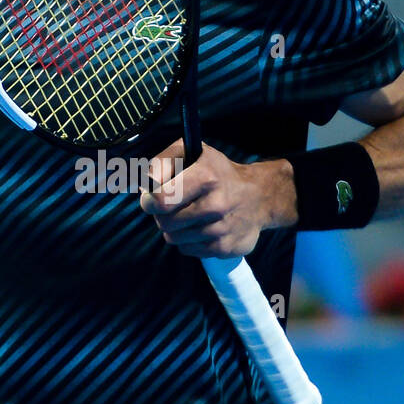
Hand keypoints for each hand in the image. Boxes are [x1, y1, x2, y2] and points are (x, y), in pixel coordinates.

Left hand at [139, 139, 296, 257]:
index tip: (151, 199)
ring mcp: (221, 229)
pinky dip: (188, 240)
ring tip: (190, 215)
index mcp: (206, 177)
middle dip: (161, 215)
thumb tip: (144, 185)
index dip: (149, 200)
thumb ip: (162, 162)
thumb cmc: (218, 173)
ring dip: (175, 228)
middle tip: (171, 206)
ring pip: (173, 238)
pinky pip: (187, 250)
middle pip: (164, 222)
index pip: (161, 199)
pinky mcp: (225, 248)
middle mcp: (216, 204)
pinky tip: (202, 227)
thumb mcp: (193, 153)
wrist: (260, 197)